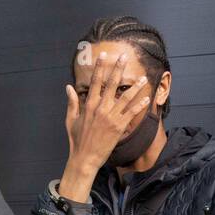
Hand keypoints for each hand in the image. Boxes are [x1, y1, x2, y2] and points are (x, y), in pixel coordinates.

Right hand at [62, 51, 152, 189]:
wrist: (85, 158)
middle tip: (123, 56)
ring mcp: (111, 117)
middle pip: (111, 84)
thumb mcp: (70, 120)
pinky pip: (131, 113)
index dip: (100, 67)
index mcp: (89, 105)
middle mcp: (100, 108)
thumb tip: (68, 87)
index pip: (95, 81)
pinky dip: (139, 105)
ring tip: (143, 78)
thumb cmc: (77, 140)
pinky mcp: (119, 127)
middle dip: (118, 68)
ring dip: (135, 87)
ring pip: (125, 97)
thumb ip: (72, 102)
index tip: (103, 56)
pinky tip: (146, 99)